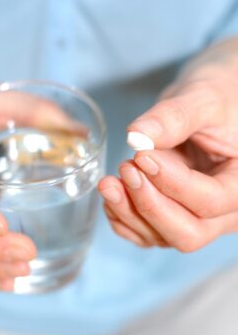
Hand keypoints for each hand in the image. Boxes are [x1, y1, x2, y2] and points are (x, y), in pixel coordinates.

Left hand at [99, 45, 237, 251]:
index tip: (141, 156)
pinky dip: (124, 218)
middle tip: (126, 169)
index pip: (210, 201)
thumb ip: (174, 117)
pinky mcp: (171, 216)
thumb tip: (136, 136)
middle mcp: (224, 212)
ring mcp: (196, 218)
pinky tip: (112, 194)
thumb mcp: (203, 97)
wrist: (207, 106)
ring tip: (109, 181)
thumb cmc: (217, 97)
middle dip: (149, 205)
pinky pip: (145, 234)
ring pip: (162, 237)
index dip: (171, 182)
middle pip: (187, 234)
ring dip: (129, 212)